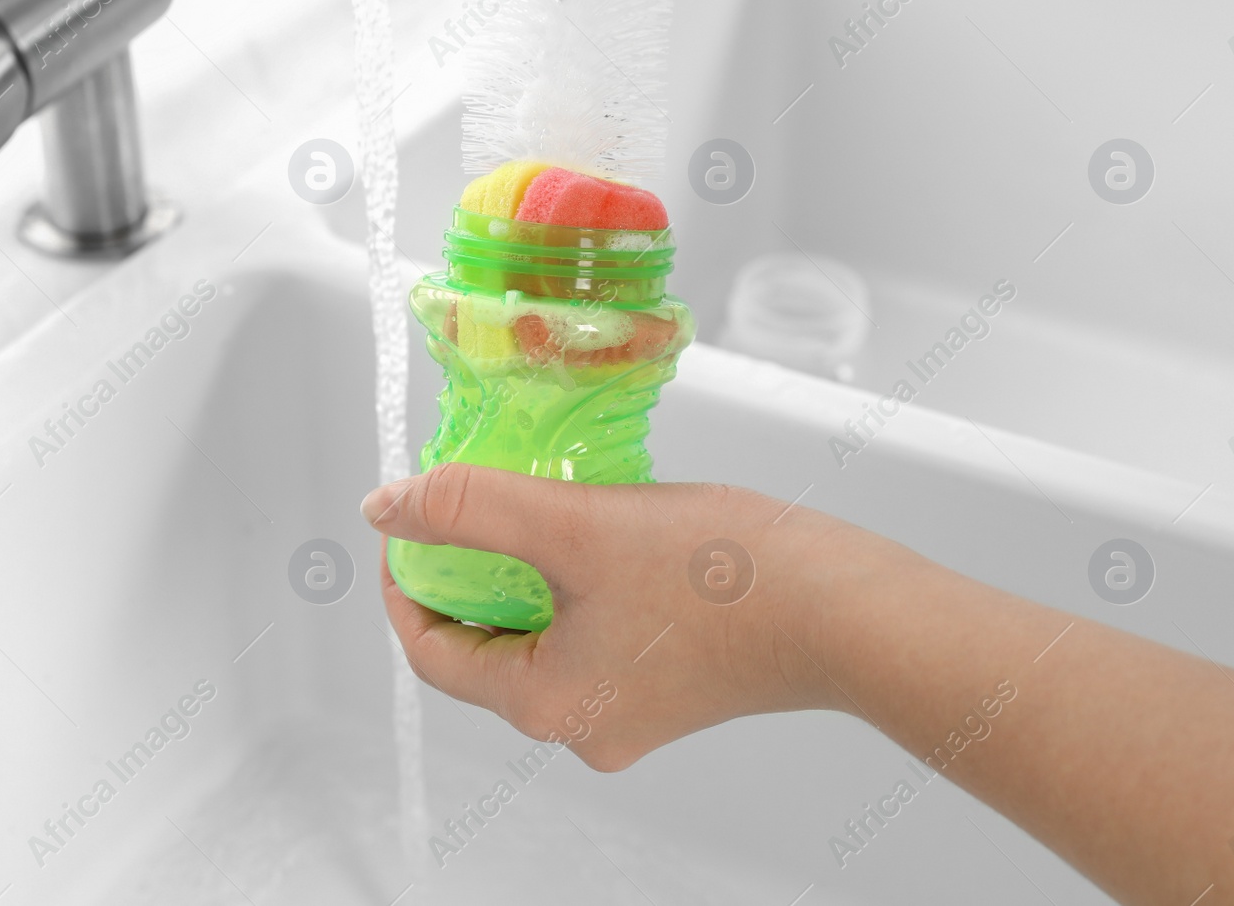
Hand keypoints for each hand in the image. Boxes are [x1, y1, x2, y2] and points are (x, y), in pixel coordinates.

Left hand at [365, 463, 889, 769]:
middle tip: (474, 506)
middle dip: (469, 573)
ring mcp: (631, 713)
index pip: (433, 650)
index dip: (408, 581)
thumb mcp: (573, 525)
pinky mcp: (672, 689)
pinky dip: (578, 588)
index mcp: (545, 706)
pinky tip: (601, 537)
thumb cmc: (723, 576)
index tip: (410, 523)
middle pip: (485, 647)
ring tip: (540, 510)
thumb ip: (472, 510)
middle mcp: (583, 727)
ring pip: (542, 638)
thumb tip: (387, 506)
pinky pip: (593, 638)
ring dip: (526, 576)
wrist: (845, 608)